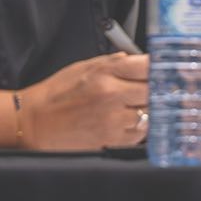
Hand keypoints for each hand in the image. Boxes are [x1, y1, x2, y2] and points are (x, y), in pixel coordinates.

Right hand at [15, 52, 148, 149]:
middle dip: (157, 90)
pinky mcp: (112, 140)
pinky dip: (138, 128)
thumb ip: (114, 63)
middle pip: (154, 90)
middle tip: (158, 90)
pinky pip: (140, 134)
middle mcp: (112, 95)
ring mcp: (113, 119)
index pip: (148, 65)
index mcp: (105, 73)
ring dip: (148, 110)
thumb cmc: (56, 94)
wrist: (35, 123)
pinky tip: (126, 122)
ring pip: (150, 114)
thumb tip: (138, 60)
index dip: (161, 68)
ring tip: (135, 107)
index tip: (165, 70)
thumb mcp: (84, 67)